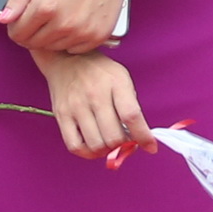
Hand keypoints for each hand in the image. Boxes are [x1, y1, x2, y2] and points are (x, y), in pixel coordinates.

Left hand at [0, 0, 139, 55]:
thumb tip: (3, 19)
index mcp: (45, 6)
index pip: (18, 33)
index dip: (15, 28)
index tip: (20, 22)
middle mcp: (63, 23)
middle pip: (33, 44)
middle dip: (30, 33)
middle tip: (39, 18)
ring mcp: (81, 32)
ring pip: (53, 48)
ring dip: (50, 37)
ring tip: (58, 17)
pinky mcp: (97, 37)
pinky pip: (73, 49)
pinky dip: (70, 40)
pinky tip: (74, 22)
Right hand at [33, 46, 152, 160]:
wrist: (66, 59)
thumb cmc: (99, 71)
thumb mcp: (122, 78)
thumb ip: (131, 105)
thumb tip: (138, 136)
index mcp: (115, 83)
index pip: (131, 116)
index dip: (143, 137)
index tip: (150, 147)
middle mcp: (95, 95)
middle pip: (113, 136)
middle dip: (124, 144)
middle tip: (124, 139)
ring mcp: (76, 106)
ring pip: (96, 145)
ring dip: (106, 150)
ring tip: (109, 141)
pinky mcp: (61, 115)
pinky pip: (75, 146)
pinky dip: (87, 153)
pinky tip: (93, 145)